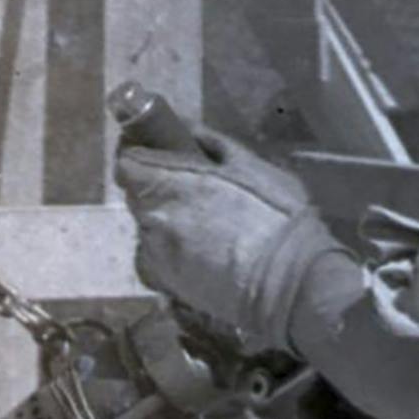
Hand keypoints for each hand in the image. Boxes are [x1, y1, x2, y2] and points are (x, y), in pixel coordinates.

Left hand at [114, 128, 336, 350]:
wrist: (291, 285)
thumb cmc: (278, 218)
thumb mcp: (254, 167)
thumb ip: (216, 145)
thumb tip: (191, 129)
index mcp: (170, 185)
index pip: (127, 164)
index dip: (139, 155)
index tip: (157, 153)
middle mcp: (153, 221)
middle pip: (137, 198)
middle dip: (156, 189)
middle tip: (191, 190)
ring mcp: (157, 258)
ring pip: (148, 231)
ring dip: (165, 223)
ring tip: (201, 227)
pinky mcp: (169, 288)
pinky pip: (156, 262)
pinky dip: (169, 254)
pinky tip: (199, 256)